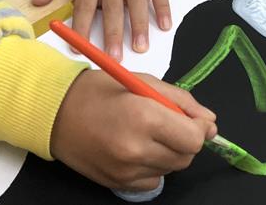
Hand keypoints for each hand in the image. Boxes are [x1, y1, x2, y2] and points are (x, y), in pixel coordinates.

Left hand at [33, 0, 170, 59]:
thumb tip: (36, 1)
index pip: (84, 6)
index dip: (80, 27)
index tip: (77, 48)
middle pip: (112, 8)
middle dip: (113, 33)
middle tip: (114, 58)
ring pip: (137, 2)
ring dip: (139, 25)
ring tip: (140, 47)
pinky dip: (164, 7)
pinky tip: (166, 26)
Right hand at [51, 70, 216, 190]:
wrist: (56, 112)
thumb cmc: (99, 91)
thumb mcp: (143, 82)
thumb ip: (181, 101)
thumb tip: (209, 122)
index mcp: (144, 117)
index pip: (194, 138)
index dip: (199, 128)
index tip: (194, 119)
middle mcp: (136, 149)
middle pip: (186, 157)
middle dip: (185, 140)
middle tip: (168, 122)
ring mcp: (126, 170)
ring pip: (171, 169)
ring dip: (169, 152)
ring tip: (147, 133)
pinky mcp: (118, 183)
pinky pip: (153, 181)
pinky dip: (152, 166)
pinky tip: (136, 148)